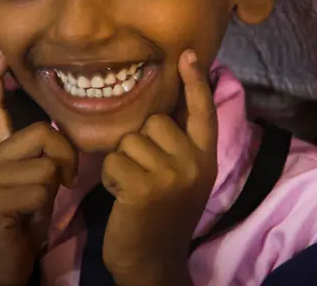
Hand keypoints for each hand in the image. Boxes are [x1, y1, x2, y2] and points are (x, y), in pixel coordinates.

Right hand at [0, 52, 77, 285]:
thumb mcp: (35, 182)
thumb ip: (41, 156)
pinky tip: (29, 217)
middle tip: (65, 181)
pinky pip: (42, 187)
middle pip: (44, 132)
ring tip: (39, 203)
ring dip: (55, 186)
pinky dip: (46, 204)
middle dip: (65, 156)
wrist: (1, 262)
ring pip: (48, 162)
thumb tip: (59, 136)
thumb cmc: (22, 221)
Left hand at [102, 50, 216, 285]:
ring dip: (121, 163)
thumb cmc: (161, 217)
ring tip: (133, 188)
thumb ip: (179, 146)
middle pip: (152, 122)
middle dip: (138, 144)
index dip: (194, 82)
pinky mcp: (145, 188)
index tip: (186, 54)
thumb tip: (161, 112)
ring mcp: (171, 175)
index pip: (202, 112)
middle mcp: (194, 163)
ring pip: (129, 140)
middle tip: (144, 176)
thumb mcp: (184, 179)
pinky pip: (114, 162)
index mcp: (206, 158)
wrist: (153, 263)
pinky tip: (122, 198)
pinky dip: (110, 179)